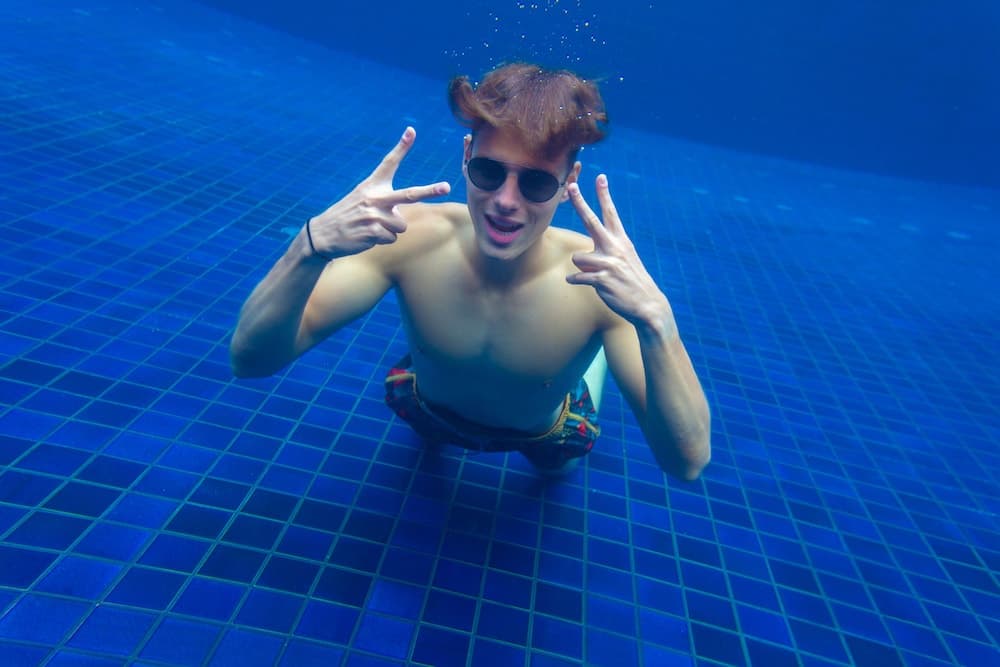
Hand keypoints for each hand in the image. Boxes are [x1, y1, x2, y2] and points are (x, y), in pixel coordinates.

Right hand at [306, 127, 449, 258]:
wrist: (324, 234)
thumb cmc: (348, 216)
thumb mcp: (361, 200)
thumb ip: (383, 203)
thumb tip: (401, 218)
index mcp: (371, 185)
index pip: (389, 163)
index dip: (402, 147)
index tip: (412, 131)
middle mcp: (374, 197)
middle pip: (409, 194)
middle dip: (430, 191)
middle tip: (447, 186)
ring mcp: (373, 214)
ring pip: (401, 226)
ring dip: (390, 231)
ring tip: (371, 228)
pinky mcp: (372, 231)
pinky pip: (391, 238)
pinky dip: (382, 240)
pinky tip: (367, 236)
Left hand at [566, 174, 670, 327]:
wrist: (647, 304)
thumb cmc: (632, 281)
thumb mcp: (625, 260)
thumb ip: (607, 251)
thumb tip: (582, 254)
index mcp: (621, 241)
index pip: (611, 214)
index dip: (604, 195)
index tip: (600, 177)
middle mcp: (615, 248)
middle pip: (592, 221)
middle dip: (580, 202)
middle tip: (572, 186)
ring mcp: (609, 263)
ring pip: (578, 257)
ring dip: (581, 267)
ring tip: (595, 276)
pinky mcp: (602, 279)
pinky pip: (577, 276)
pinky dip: (575, 280)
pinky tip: (578, 283)